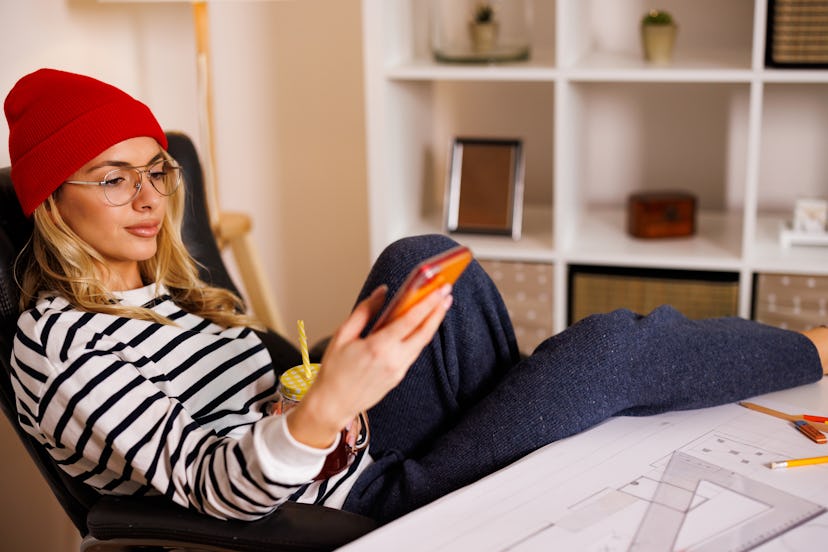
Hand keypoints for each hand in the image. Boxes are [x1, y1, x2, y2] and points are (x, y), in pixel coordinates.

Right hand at [286, 284, 452, 448]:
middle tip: (446, 293)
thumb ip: (364, 311)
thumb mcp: (343, 335)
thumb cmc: (334, 371)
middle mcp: (393, 360)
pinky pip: (414, 352)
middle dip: (438, 311)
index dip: (428, 303)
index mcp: (378, 347)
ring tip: (439, 305)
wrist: (334, 404)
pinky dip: (421, 336)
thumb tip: (381, 292)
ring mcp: (398, 370)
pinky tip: (422, 325)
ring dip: (433, 323)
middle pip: (424, 332)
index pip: (410, 320)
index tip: (439, 289)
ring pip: (422, 343)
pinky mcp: (399, 377)